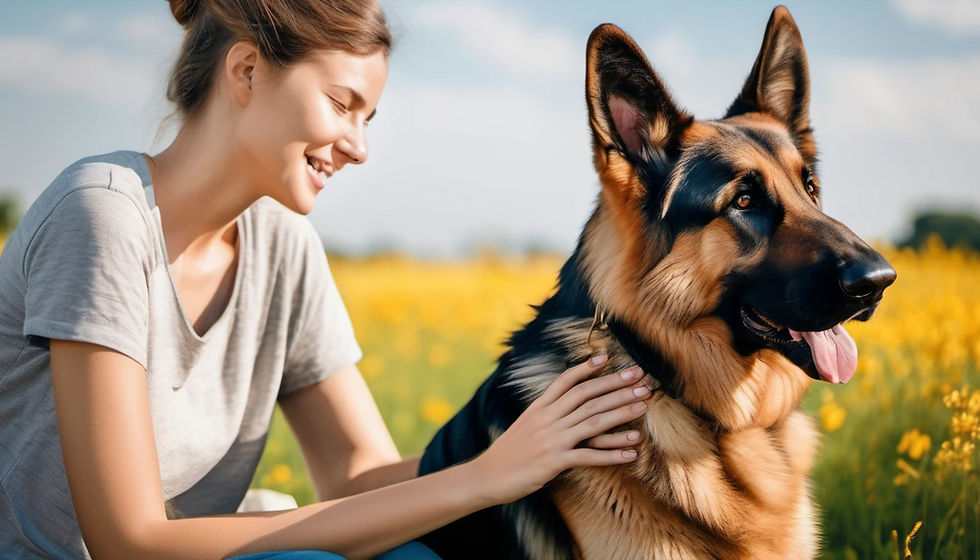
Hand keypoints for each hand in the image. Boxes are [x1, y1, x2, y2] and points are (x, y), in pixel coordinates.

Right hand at [468, 355, 650, 504]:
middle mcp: (547, 419)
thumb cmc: (509, 452)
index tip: (608, 358)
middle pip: (587, 398)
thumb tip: (565, 401)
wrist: (486, 476)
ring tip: (644, 406)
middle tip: (641, 378)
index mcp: (539, 408)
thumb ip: (547, 412)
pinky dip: (612, 454)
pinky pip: (589, 456)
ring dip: (621, 413)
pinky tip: (632, 452)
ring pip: (593, 422)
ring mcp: (551, 440)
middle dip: (616, 386)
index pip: (566, 381)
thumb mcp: (526, 424)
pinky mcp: (554, 462)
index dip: (587, 368)